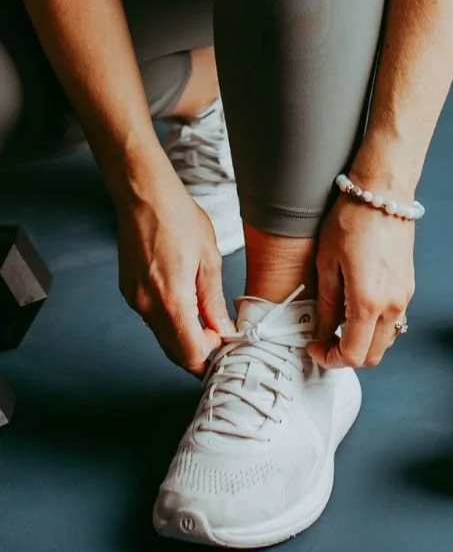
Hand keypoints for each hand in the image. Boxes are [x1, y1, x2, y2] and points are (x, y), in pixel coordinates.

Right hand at [116, 176, 233, 376]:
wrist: (145, 197)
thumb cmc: (178, 219)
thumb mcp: (209, 260)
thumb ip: (214, 302)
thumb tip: (223, 330)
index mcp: (171, 301)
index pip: (190, 354)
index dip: (211, 354)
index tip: (224, 339)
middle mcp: (147, 306)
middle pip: (174, 352)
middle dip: (198, 349)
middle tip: (217, 330)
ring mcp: (134, 300)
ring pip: (162, 336)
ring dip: (184, 334)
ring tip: (203, 309)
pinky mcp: (128, 292)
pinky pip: (151, 318)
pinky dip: (169, 319)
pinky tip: (184, 298)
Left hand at [307, 191, 414, 368]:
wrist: (383, 193)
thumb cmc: (352, 220)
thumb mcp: (327, 263)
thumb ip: (325, 304)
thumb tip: (320, 330)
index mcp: (368, 302)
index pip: (352, 354)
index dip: (329, 358)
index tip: (314, 346)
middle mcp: (392, 305)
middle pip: (373, 356)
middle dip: (346, 355)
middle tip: (324, 340)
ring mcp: (404, 297)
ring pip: (385, 341)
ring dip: (362, 342)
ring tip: (338, 323)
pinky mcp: (408, 287)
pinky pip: (394, 321)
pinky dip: (375, 327)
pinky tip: (356, 308)